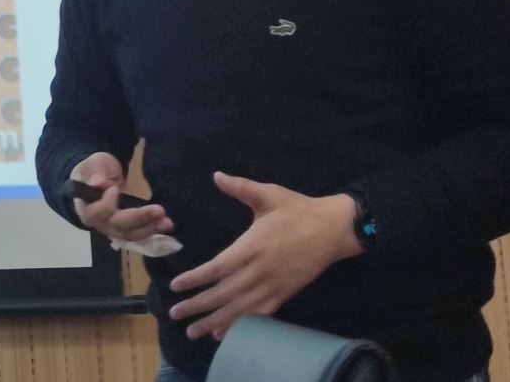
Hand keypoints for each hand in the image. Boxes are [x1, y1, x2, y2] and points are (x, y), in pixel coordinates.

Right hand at [69, 151, 172, 242]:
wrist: (101, 176)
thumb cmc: (94, 169)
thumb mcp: (93, 165)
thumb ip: (95, 174)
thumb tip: (98, 184)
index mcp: (87, 208)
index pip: (98, 213)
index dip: (108, 204)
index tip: (115, 188)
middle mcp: (99, 223)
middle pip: (119, 227)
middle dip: (140, 218)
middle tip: (160, 210)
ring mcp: (113, 229)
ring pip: (131, 234)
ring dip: (150, 228)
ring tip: (167, 222)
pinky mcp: (125, 229)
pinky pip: (138, 233)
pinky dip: (152, 230)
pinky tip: (165, 225)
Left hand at [167, 172, 361, 340]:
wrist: (335, 229)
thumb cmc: (298, 209)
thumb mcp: (269, 193)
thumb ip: (240, 187)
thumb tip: (216, 175)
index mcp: (253, 246)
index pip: (218, 268)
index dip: (196, 278)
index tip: (176, 286)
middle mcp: (260, 270)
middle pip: (224, 293)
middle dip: (198, 305)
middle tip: (174, 313)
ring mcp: (273, 285)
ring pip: (240, 309)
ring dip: (215, 321)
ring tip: (193, 331)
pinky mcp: (285, 294)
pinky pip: (260, 314)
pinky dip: (241, 325)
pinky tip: (225, 333)